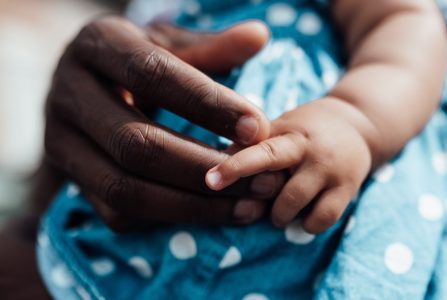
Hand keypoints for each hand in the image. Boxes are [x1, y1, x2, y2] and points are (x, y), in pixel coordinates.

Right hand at [44, 17, 285, 229]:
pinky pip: (116, 213)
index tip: (260, 128)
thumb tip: (260, 36)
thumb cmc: (138, 60)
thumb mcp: (169, 44)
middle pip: (137, 144)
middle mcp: (69, 94)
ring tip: (249, 206)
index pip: (151, 75)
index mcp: (97, 46)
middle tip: (264, 181)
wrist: (85, 85)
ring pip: (124, 188)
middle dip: (206, 169)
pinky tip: (211, 214)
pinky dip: (167, 219)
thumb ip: (211, 47)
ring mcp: (60, 142)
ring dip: (193, 205)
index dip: (208, 104)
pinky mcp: (68, 177)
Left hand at [206, 98, 371, 232]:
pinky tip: (304, 216)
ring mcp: (330, 172)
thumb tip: (211, 166)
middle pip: (276, 185)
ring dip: (279, 216)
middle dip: (259, 202)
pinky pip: (321, 220)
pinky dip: (306, 225)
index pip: (260, 151)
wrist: (360, 125)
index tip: (210, 181)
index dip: (234, 166)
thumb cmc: (306, 130)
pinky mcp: (347, 190)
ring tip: (281, 210)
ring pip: (294, 206)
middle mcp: (310, 152)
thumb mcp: (280, 128)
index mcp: (289, 136)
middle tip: (260, 200)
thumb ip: (251, 147)